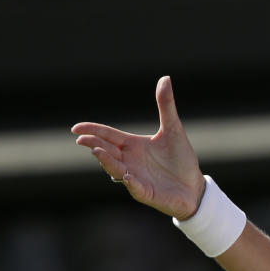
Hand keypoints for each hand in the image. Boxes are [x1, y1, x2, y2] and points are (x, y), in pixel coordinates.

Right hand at [72, 76, 205, 219]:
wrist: (194, 186)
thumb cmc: (181, 159)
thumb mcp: (173, 129)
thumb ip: (166, 105)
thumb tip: (166, 78)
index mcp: (133, 145)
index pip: (108, 136)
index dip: (93, 131)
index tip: (76, 128)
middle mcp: (129, 161)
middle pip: (107, 151)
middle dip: (94, 145)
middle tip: (82, 139)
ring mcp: (135, 178)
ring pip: (115, 169)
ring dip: (106, 161)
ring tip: (97, 152)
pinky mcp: (145, 192)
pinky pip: (134, 187)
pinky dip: (129, 181)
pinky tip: (126, 175)